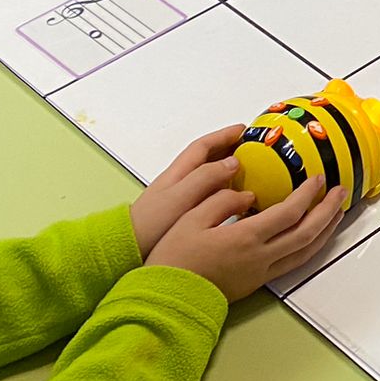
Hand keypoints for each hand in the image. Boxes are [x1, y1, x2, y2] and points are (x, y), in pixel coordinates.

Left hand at [130, 125, 245, 256]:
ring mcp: (180, 198)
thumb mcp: (180, 197)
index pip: (204, 146)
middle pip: (208, 158)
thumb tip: (233, 162)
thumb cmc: (149, 225)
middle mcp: (179, 182)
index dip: (225, 135)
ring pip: (209, 176)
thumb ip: (206, 177)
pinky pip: (209, 195)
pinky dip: (224, 191)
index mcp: (178, 173)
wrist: (127, 250)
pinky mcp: (182, 215)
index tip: (245, 130)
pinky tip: (233, 200)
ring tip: (249, 173)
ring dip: (229, 171)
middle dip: (230, 149)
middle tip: (252, 149)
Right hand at [147, 176, 346, 301]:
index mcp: (245, 238)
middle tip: (341, 192)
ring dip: (324, 232)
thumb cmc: (174, 259)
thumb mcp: (191, 219)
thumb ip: (222, 200)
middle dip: (328, 211)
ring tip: (335, 214)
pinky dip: (310, 248)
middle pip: (307, 233)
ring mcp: (260, 272)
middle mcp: (260, 258)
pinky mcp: (256, 282)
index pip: (289, 212)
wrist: (165, 299)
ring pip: (305, 253)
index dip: (308, 194)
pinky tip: (311, 238)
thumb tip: (248, 195)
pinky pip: (294, 263)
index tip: (318, 178)